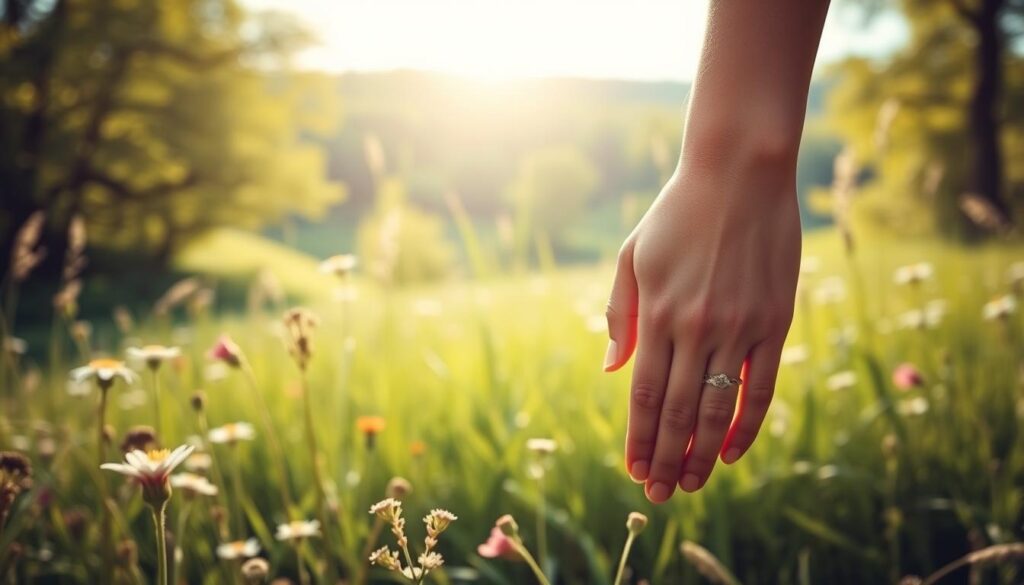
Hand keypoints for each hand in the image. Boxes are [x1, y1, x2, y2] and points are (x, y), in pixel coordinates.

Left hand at [604, 148, 800, 502]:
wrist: (739, 173)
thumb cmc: (676, 214)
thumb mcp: (632, 257)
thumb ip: (621, 315)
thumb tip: (614, 372)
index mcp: (657, 313)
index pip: (644, 396)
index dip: (639, 439)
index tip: (634, 470)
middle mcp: (696, 328)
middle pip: (678, 412)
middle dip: (666, 460)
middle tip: (660, 494)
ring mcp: (739, 328)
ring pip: (718, 409)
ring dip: (702, 454)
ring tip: (692, 483)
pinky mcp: (775, 323)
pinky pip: (761, 388)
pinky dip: (746, 426)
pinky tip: (733, 454)